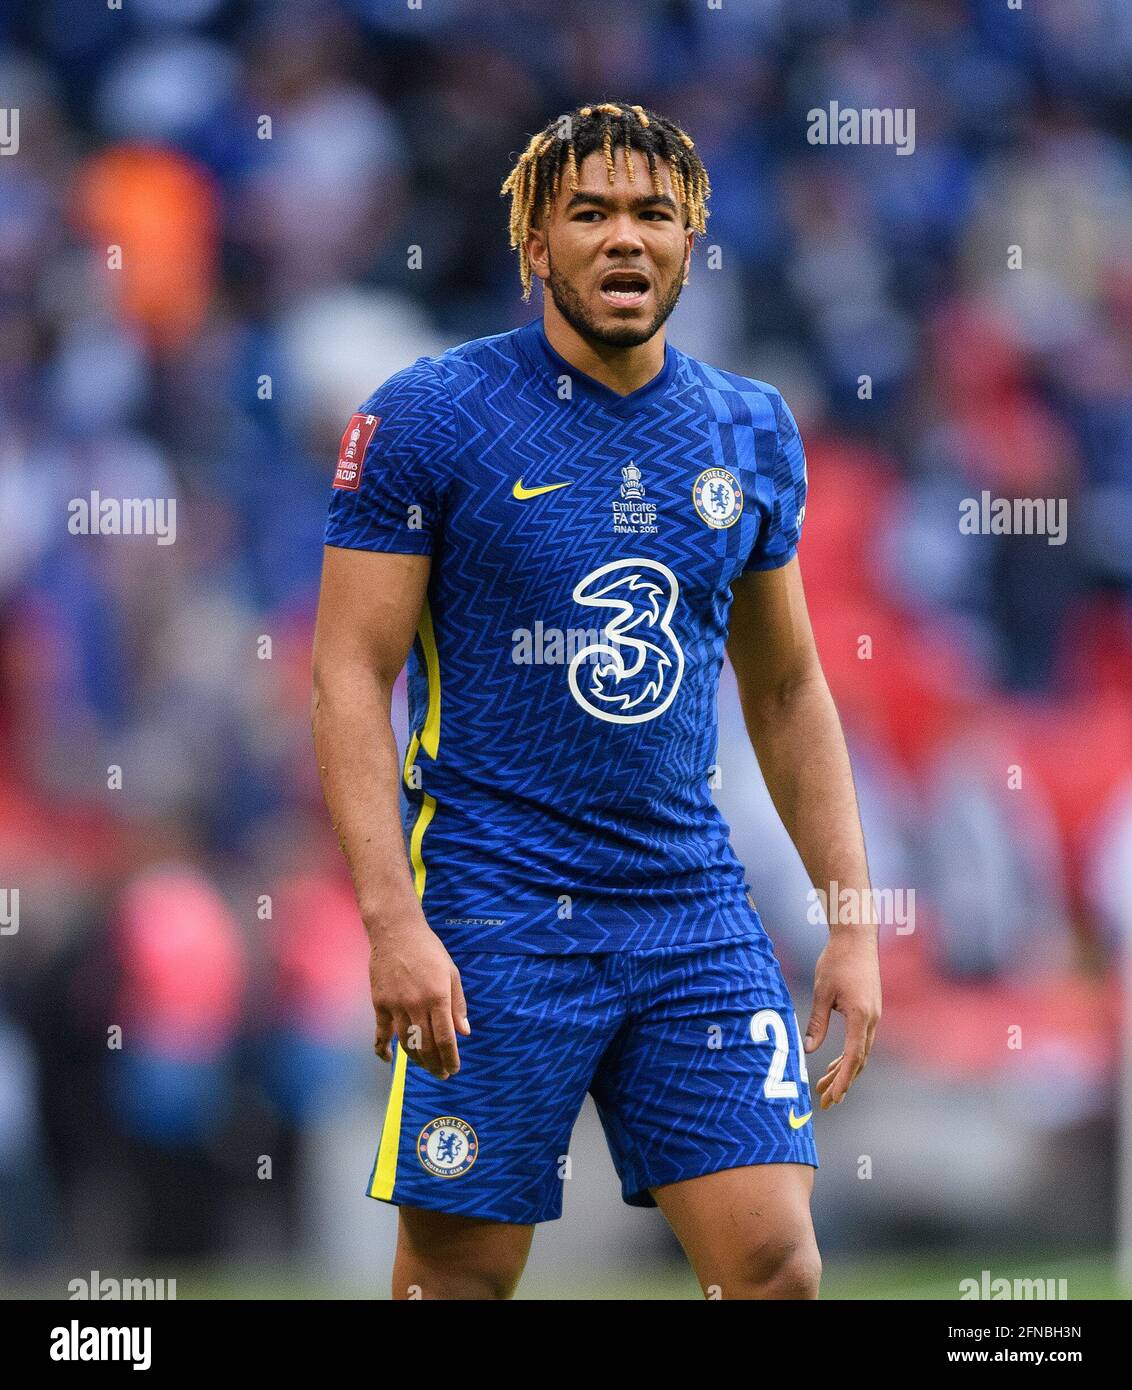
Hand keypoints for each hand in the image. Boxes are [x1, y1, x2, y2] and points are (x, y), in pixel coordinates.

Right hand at [368, 923, 470, 1079]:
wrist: (396, 932)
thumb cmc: (428, 950)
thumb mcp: (451, 973)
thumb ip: (458, 1004)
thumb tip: (465, 1032)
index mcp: (438, 996)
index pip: (445, 1038)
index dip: (450, 1058)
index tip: (453, 1070)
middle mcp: (416, 1004)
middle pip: (426, 1046)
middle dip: (435, 1064)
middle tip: (441, 1074)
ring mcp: (395, 1005)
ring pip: (405, 1043)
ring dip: (416, 1061)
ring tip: (425, 1067)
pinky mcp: (379, 1003)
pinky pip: (381, 1032)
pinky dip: (382, 1049)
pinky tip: (387, 1059)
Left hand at [804, 929, 880, 1108]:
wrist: (856, 938)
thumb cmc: (836, 961)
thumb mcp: (822, 992)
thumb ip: (818, 1023)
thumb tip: (810, 1051)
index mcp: (861, 1017)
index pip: (853, 1057)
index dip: (843, 1080)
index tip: (833, 1096)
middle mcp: (873, 1020)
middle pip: (859, 1060)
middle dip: (843, 1082)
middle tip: (826, 1102)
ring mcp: (874, 1016)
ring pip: (861, 1052)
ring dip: (845, 1071)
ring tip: (826, 1087)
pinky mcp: (871, 1011)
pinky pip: (861, 1041)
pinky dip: (849, 1055)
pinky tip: (835, 1064)